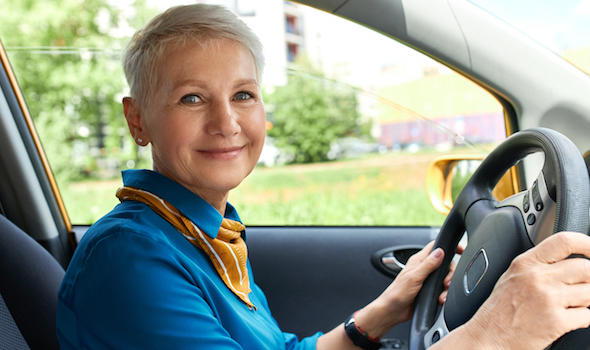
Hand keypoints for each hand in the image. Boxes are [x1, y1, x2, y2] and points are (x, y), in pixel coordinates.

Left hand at [355, 241, 460, 338]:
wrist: (393, 311)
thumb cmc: (397, 293)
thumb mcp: (414, 277)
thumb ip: (428, 264)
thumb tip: (440, 251)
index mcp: (418, 261)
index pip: (435, 247)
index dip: (448, 246)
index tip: (460, 249)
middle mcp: (423, 268)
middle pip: (445, 264)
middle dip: (450, 273)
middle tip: (446, 283)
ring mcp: (426, 280)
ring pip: (445, 277)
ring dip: (447, 286)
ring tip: (442, 295)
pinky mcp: (429, 290)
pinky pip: (442, 289)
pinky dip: (444, 294)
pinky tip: (440, 299)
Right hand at [463, 232, 589, 348]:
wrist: (488, 337)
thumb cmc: (499, 310)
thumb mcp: (512, 276)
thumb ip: (537, 265)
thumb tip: (568, 260)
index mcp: (525, 263)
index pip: (564, 241)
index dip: (587, 243)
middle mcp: (537, 277)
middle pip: (585, 267)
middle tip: (583, 286)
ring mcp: (548, 299)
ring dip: (586, 300)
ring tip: (570, 306)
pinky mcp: (556, 321)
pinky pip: (587, 316)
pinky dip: (582, 318)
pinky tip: (567, 319)